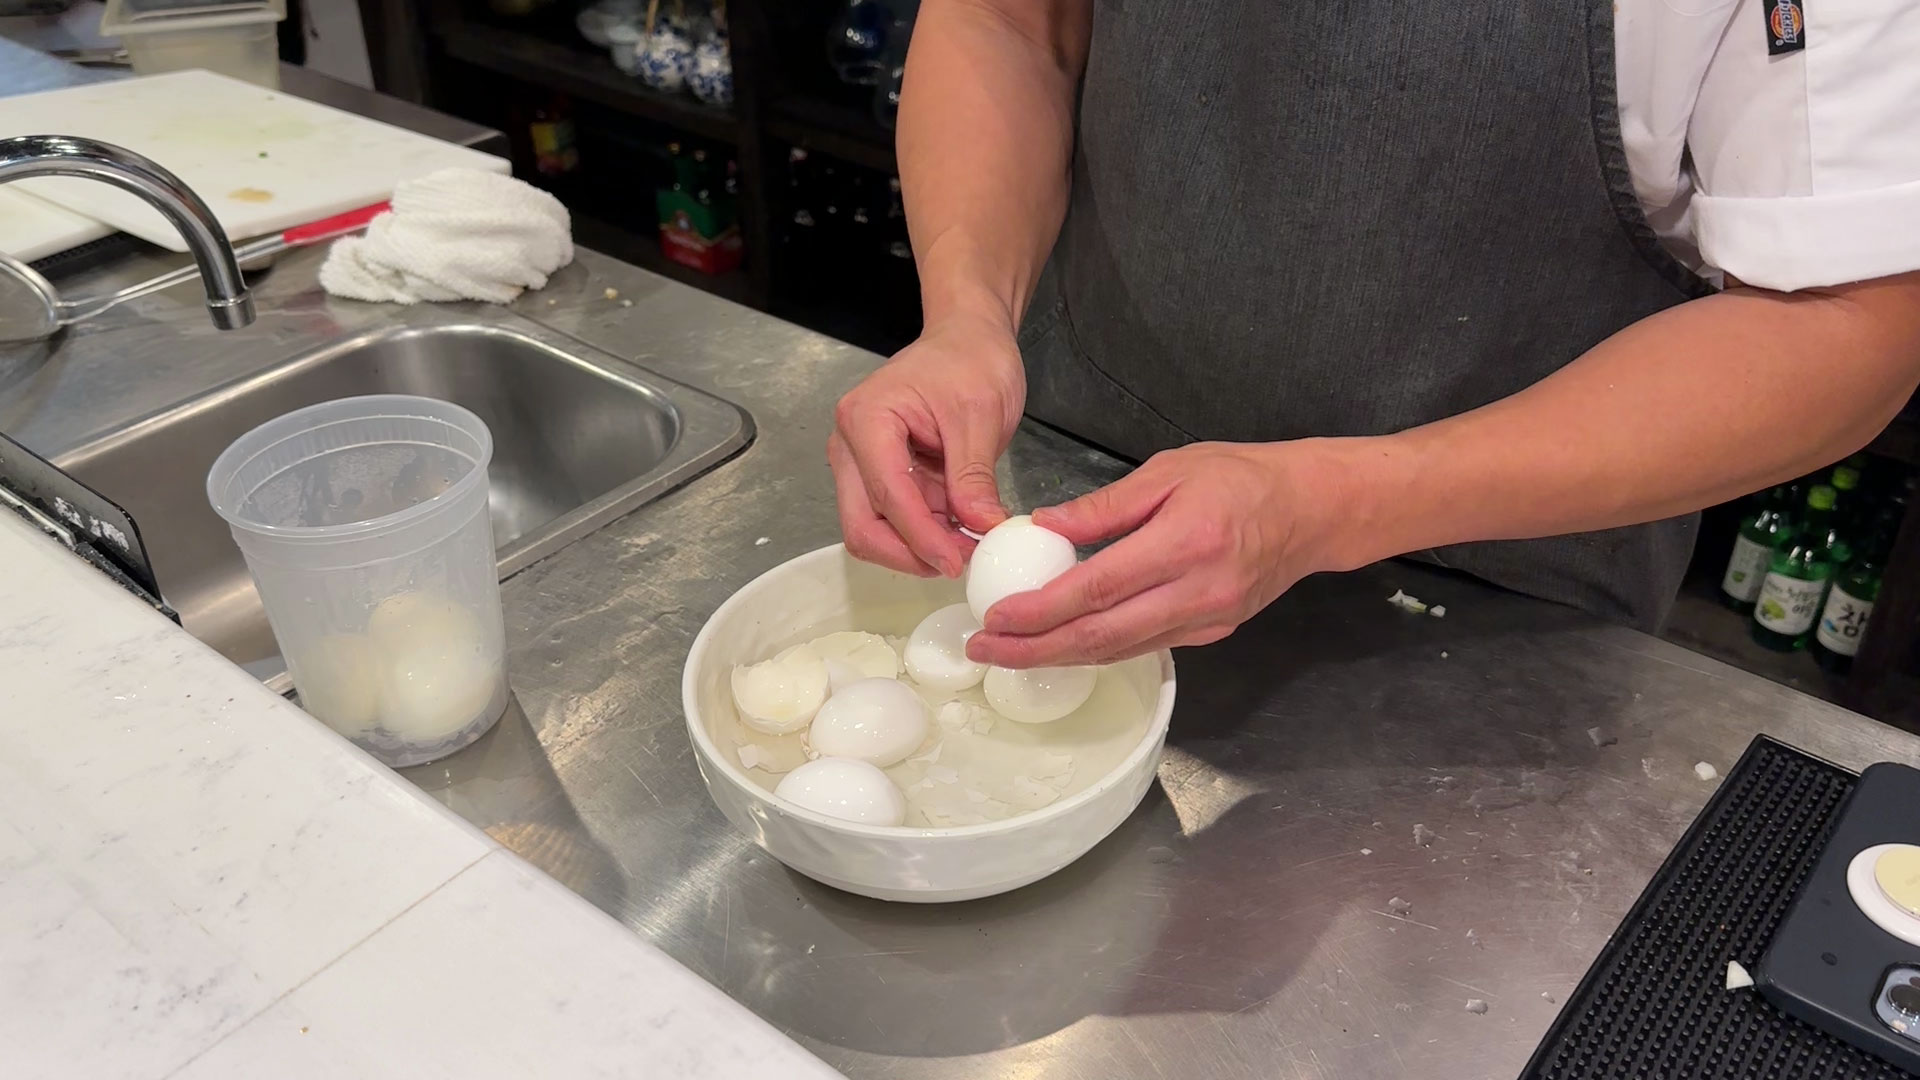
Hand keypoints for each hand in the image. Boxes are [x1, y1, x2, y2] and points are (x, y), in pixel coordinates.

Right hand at [829, 311, 1026, 577]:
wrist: (968, 338)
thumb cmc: (970, 359)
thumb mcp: (981, 414)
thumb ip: (974, 476)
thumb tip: (980, 527)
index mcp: (867, 420)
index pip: (887, 496)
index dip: (922, 537)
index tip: (957, 562)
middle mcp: (850, 445)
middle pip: (862, 526)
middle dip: (909, 553)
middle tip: (959, 562)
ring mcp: (859, 462)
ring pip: (874, 530)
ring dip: (918, 546)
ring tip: (967, 542)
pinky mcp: (877, 475)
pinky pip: (893, 519)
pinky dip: (924, 533)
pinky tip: (958, 529)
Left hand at [967, 440, 1349, 666]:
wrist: (1313, 510)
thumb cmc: (1242, 476)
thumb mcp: (1170, 470)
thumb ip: (1105, 505)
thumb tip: (1044, 526)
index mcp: (1183, 543)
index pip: (1097, 589)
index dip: (1041, 610)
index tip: (996, 617)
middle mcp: (1196, 592)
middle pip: (1102, 636)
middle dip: (1035, 649)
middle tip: (985, 650)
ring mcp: (1207, 620)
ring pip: (1121, 650)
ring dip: (1059, 656)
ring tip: (1009, 652)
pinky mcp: (1213, 633)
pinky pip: (1144, 646)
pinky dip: (1097, 649)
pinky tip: (1061, 644)